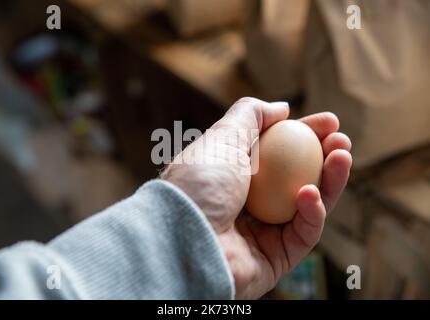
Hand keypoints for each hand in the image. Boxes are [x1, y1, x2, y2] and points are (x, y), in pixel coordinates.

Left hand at [162, 97, 351, 298]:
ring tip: (342, 157)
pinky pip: (303, 233)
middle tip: (342, 141)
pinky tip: (310, 193)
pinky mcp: (275, 258)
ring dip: (330, 181)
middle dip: (325, 157)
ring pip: (309, 205)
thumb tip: (281, 108)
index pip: (280, 151)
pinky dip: (312, 212)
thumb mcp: (223, 137)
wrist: (181, 238)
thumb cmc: (198, 184)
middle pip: (298, 178)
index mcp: (236, 174)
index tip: (330, 121)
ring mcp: (263, 231)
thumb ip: (251, 116)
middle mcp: (250, 202)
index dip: (306, 134)